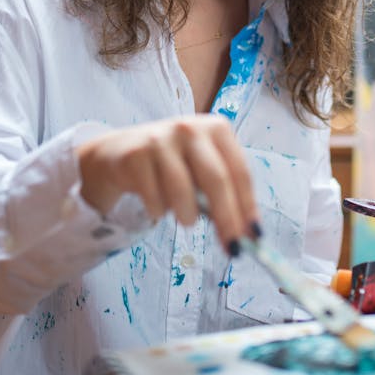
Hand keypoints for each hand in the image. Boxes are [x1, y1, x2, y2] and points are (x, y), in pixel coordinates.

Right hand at [77, 115, 259, 252]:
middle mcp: (189, 128)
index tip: (254, 236)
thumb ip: (225, 194)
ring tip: (187, 220)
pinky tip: (157, 206)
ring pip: (183, 190)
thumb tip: (250, 235)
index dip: (248, 206)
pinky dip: (159, 211)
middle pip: (216, 179)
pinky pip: (154, 196)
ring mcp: (160, 139)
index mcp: (215, 128)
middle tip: (232, 247)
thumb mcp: (201, 170)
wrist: (120, 153)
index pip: (239, 171)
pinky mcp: (135, 155)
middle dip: (227, 218)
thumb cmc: (172, 165)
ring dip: (188, 215)